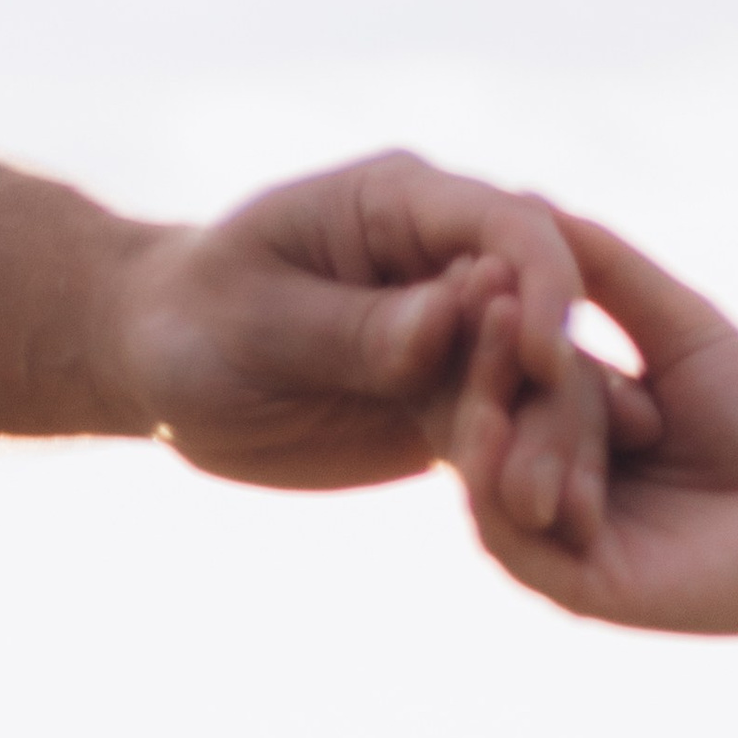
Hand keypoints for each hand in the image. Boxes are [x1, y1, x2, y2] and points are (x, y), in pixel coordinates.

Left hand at [105, 152, 612, 523]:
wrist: (164, 364)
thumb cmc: (193, 322)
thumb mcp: (258, 324)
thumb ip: (352, 327)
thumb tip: (444, 325)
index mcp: (401, 205)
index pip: (503, 227)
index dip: (540, 285)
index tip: (543, 359)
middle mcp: (445, 261)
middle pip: (537, 312)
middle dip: (557, 391)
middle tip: (564, 477)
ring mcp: (453, 335)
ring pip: (531, 384)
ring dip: (557, 448)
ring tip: (573, 521)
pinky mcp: (443, 403)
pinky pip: (501, 436)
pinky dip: (527, 477)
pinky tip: (563, 532)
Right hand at [438, 214, 737, 643]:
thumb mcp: (678, 327)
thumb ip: (609, 274)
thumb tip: (532, 202)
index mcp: (573, 433)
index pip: (507, 375)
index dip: (490, 321)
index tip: (482, 258)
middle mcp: (556, 489)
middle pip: (492, 422)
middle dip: (484, 359)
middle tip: (482, 292)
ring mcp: (560, 543)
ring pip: (495, 474)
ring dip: (487, 406)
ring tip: (500, 335)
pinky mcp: (576, 590)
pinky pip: (509, 540)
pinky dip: (493, 481)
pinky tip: (499, 422)